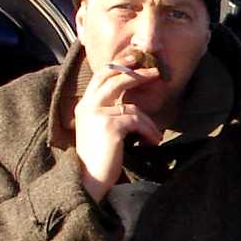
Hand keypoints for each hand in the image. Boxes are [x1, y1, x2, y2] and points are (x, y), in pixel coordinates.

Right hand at [74, 60, 164, 200]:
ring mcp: (97, 114)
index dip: (119, 65)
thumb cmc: (99, 159)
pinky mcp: (110, 126)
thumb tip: (132, 104)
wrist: (89, 180)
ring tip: (155, 137)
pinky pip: (137, 121)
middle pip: (114, 78)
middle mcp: (88, 106)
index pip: (101, 76)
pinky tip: (151, 143)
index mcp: (84, 105)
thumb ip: (110, 114)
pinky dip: (149, 132)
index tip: (135, 60)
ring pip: (133, 107)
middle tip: (156, 72)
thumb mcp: (101, 131)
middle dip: (137, 73)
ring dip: (149, 123)